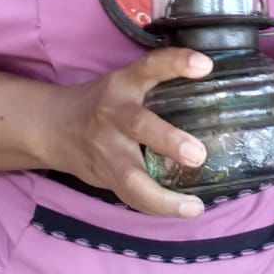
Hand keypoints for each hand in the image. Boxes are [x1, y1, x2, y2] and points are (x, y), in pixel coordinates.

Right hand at [50, 47, 211, 218]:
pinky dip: (157, 207)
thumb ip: (160, 87)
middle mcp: (114, 114)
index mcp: (124, 85)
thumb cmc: (104, 104)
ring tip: (194, 207)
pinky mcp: (104, 175)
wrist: (52, 127)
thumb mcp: (126, 84)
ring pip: (130, 175)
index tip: (205, 65)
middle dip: (169, 140)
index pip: (150, 67)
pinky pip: (130, 196)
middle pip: (139, 125)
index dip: (176, 63)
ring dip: (163, 196)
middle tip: (198, 155)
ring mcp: (107, 149)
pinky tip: (184, 211)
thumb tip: (221, 95)